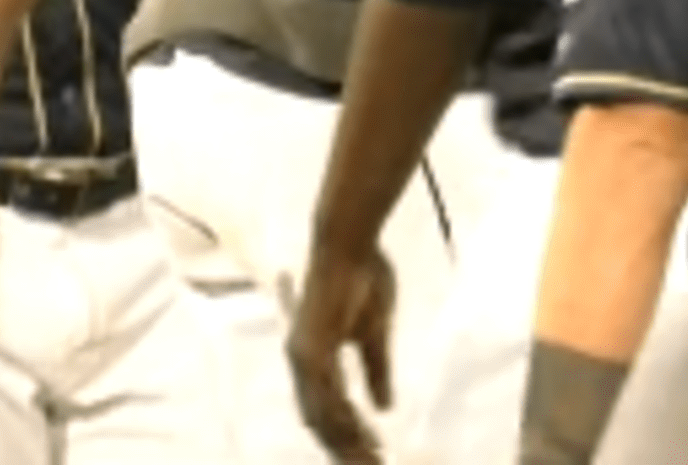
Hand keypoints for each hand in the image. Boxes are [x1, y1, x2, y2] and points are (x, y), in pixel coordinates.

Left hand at [285, 241, 397, 461]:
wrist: (348, 244)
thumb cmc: (362, 278)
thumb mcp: (375, 334)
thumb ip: (377, 370)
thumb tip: (385, 406)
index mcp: (313, 358)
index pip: (327, 409)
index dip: (348, 434)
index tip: (373, 453)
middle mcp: (301, 361)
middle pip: (320, 420)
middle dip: (344, 447)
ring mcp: (303, 356)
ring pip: (321, 413)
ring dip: (345, 439)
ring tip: (370, 458)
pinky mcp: (311, 347)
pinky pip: (325, 392)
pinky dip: (342, 416)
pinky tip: (361, 431)